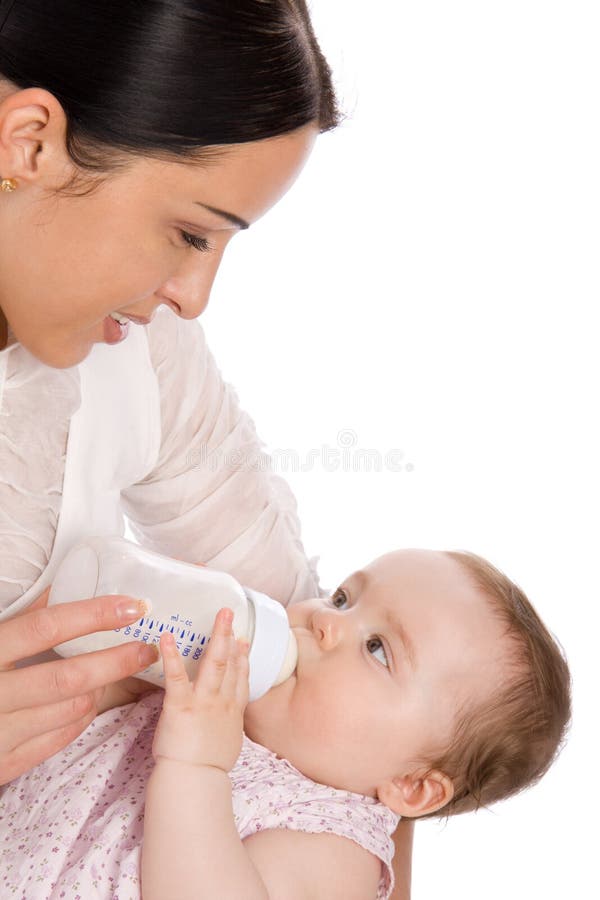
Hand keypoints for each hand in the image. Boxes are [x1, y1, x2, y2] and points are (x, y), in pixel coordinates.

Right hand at [0, 586, 158, 784]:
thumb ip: (17, 621)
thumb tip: (61, 587)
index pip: (45, 627)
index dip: (93, 614)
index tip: (134, 606)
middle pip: (67, 676)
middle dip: (116, 661)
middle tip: (148, 647)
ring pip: (67, 710)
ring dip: (100, 690)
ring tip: (119, 673)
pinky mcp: (0, 765)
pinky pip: (54, 741)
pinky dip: (78, 720)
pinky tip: (88, 703)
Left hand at [152, 607, 249, 772]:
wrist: (195, 781)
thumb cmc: (206, 768)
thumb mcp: (227, 744)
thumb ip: (226, 725)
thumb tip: (223, 720)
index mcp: (232, 712)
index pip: (240, 679)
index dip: (243, 658)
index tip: (244, 641)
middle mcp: (222, 702)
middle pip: (231, 664)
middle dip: (231, 637)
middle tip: (231, 614)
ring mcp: (204, 701)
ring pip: (214, 664)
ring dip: (217, 637)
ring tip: (218, 616)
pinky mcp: (181, 705)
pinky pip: (177, 676)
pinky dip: (172, 654)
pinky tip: (166, 638)